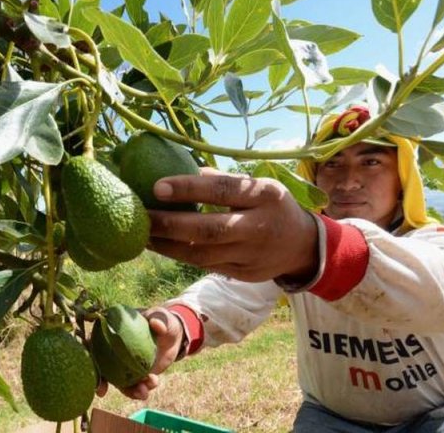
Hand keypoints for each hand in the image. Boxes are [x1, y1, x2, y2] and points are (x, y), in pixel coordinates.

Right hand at [96, 307, 183, 399]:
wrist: (173, 335)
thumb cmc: (161, 320)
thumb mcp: (160, 315)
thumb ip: (158, 318)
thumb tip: (157, 325)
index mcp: (112, 331)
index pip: (93, 342)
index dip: (87, 355)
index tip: (87, 363)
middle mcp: (113, 350)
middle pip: (99, 367)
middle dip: (96, 381)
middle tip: (101, 391)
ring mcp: (123, 364)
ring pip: (117, 381)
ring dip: (125, 390)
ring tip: (141, 391)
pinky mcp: (134, 375)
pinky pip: (132, 386)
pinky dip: (137, 391)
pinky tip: (146, 392)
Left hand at [147, 168, 318, 281]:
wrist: (303, 245)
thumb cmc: (271, 206)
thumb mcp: (257, 185)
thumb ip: (223, 180)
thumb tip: (179, 169)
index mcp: (265, 196)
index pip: (222, 190)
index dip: (188, 188)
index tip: (156, 187)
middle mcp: (259, 227)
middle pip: (209, 230)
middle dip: (170, 225)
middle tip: (141, 218)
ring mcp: (252, 255)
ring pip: (203, 254)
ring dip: (168, 246)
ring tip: (143, 235)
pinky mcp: (244, 275)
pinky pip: (207, 265)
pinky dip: (181, 256)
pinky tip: (162, 247)